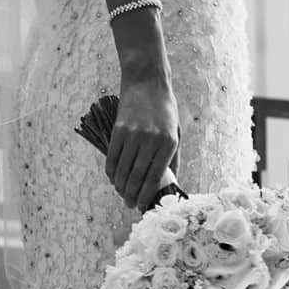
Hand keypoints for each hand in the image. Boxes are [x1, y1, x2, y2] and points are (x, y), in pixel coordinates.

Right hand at [106, 77, 179, 210]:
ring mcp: (133, 135)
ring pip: (124, 170)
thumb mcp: (176, 132)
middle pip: (137, 176)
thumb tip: (170, 183)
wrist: (147, 82)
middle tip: (130, 205)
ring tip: (122, 195)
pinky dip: (112, 172)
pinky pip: (113, 157)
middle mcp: (151, 140)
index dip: (147, 195)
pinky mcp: (119, 130)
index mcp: (168, 142)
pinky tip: (113, 179)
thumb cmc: (165, 109)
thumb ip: (173, 157)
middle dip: (132, 195)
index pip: (155, 177)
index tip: (143, 205)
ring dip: (121, 186)